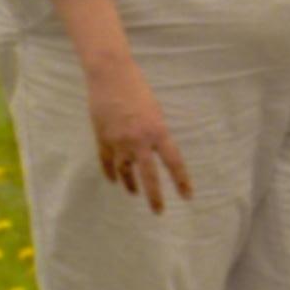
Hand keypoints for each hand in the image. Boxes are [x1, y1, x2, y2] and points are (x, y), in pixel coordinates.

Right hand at [84, 58, 191, 213]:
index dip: (181, 181)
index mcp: (158, 132)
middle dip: (154, 196)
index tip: (187, 196)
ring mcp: (118, 141)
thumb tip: (155, 153)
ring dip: (131, 184)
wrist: (110, 77)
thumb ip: (156, 134)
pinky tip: (114, 181)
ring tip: (135, 194)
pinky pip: (107, 162)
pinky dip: (111, 172)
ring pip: (125, 171)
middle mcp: (139, 140)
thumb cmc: (138, 90)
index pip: (174, 163)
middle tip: (159, 211)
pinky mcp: (102, 139)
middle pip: (149, 175)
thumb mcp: (156, 112)